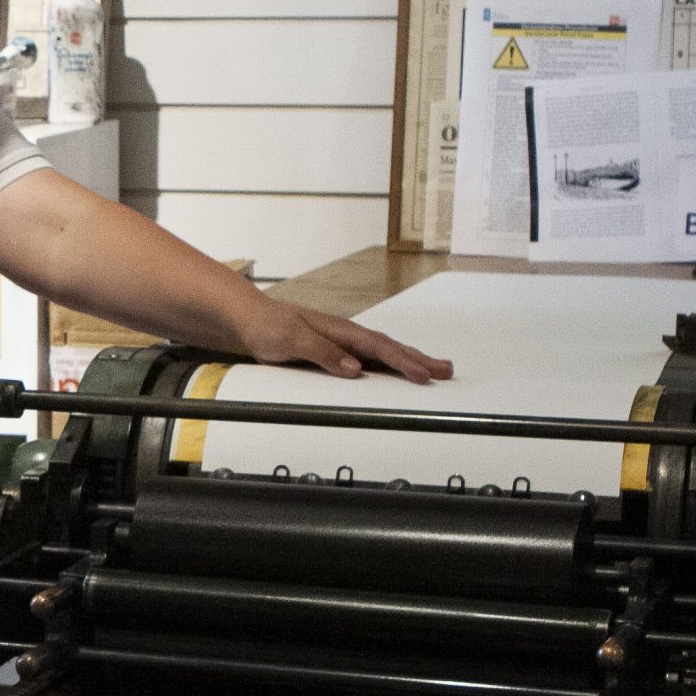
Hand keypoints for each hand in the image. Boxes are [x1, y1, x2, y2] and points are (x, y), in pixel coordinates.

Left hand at [241, 299, 452, 383]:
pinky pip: (370, 358)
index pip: (378, 348)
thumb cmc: (267, 327)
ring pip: (383, 353)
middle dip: (419, 359)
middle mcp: (345, 335)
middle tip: (447, 371)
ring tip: (435, 369)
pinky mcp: (335, 351)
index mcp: (340, 331)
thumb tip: (355, 369)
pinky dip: (390, 364)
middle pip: (389, 348)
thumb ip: (322, 352)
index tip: (422, 375)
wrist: (248, 319)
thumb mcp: (290, 340)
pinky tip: (398, 371)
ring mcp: (342, 342)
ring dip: (409, 361)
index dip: (402, 362)